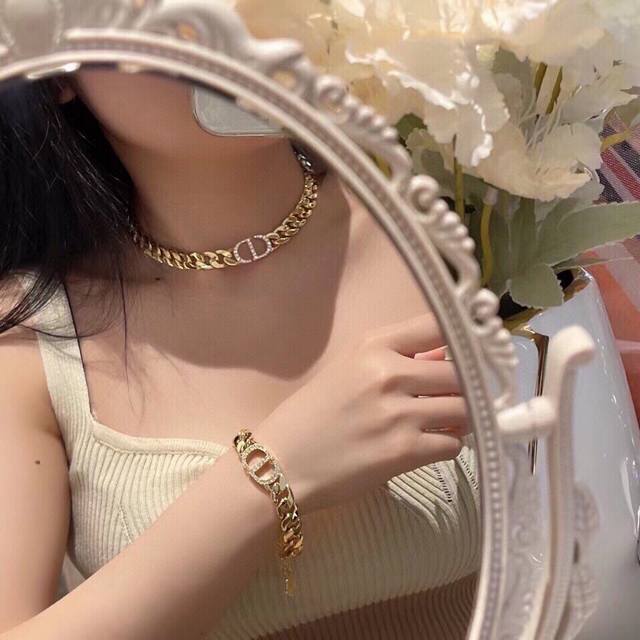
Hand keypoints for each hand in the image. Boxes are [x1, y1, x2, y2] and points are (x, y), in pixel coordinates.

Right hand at [256, 311, 467, 514]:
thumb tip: (444, 354)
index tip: (472, 351)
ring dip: (461, 418)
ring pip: (465, 409)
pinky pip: (454, 443)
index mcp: (373, 345)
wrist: (280, 463)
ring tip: (444, 422)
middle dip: (465, 387)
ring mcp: (399, 413)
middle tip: (456, 397)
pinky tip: (426, 445)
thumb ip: (396, 357)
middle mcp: (390, 373)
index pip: (439, 325)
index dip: (465, 338)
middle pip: (461, 372)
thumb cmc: (311, 415)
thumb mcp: (348, 369)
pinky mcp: (404, 452)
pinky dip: (447, 445)